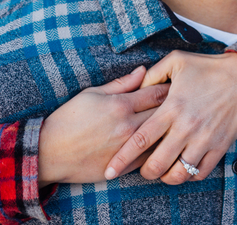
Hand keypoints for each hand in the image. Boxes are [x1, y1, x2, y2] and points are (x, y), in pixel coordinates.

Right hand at [37, 65, 168, 185]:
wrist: (51, 152)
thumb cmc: (69, 119)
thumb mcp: (92, 94)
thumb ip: (122, 83)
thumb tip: (143, 71)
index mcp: (120, 104)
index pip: (156, 92)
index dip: (169, 87)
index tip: (177, 85)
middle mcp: (128, 126)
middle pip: (165, 113)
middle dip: (176, 106)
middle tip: (186, 101)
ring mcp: (129, 147)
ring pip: (162, 136)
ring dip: (172, 129)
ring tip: (181, 122)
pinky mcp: (127, 165)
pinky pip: (153, 155)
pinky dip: (161, 148)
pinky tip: (167, 142)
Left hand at [103, 51, 236, 184]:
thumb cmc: (208, 67)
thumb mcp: (177, 60)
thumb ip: (152, 75)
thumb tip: (135, 88)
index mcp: (171, 107)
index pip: (140, 140)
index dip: (122, 158)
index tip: (110, 170)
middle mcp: (186, 127)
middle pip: (156, 163)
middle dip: (143, 172)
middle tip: (140, 170)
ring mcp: (204, 139)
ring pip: (178, 173)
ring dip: (166, 177)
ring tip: (162, 171)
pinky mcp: (220, 146)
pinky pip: (200, 172)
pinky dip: (188, 175)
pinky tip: (183, 168)